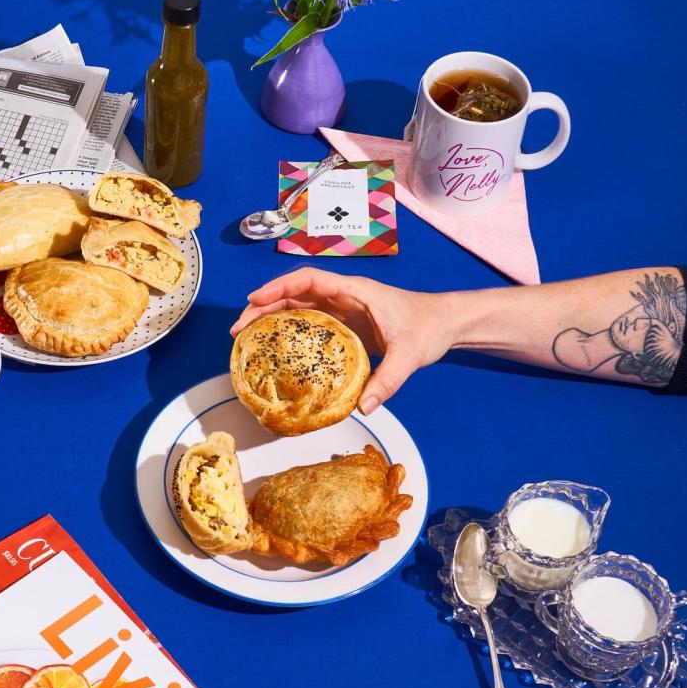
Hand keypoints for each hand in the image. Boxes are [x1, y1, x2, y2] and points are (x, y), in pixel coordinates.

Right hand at [230, 267, 460, 412]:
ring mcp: (344, 310)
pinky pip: (311, 323)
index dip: (278, 287)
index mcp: (355, 291)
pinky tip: (277, 348)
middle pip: (295, 293)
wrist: (446, 324)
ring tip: (248, 337)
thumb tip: (364, 407)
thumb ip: (387, 381)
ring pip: (299, 307)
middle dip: (264, 306)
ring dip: (272, 318)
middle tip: (240, 328)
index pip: (309, 279)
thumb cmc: (429, 327)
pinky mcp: (346, 325)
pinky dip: (290, 331)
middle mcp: (344, 296)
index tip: (254, 300)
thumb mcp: (409, 355)